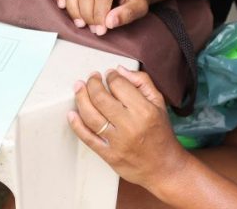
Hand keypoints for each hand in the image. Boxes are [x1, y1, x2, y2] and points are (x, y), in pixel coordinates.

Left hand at [67, 68, 189, 190]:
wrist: (164, 167)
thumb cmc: (160, 133)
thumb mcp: (159, 103)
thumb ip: (142, 82)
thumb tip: (120, 70)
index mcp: (144, 111)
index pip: (118, 85)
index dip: (111, 76)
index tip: (109, 75)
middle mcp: (130, 125)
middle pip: (100, 98)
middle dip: (92, 83)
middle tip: (92, 78)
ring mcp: (117, 141)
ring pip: (91, 116)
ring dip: (80, 98)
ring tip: (79, 88)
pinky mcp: (109, 155)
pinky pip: (87, 138)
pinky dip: (76, 124)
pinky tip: (72, 113)